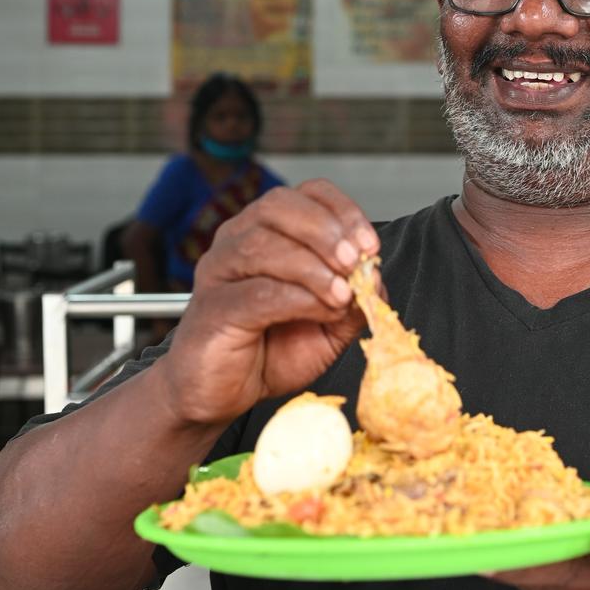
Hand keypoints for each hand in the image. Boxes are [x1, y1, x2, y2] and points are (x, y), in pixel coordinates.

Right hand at [155, 180, 378, 427]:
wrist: (218, 395)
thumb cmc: (267, 353)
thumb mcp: (326, 326)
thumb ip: (353, 301)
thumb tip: (376, 279)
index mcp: (267, 232)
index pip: (306, 194)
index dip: (342, 211)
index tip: (369, 244)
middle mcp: (236, 240)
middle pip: (279, 207)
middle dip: (327, 231)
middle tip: (355, 262)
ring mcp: (219, 271)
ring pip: (265, 246)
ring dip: (314, 267)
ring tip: (342, 294)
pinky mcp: (213, 308)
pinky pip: (257, 292)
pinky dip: (298, 298)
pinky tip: (321, 310)